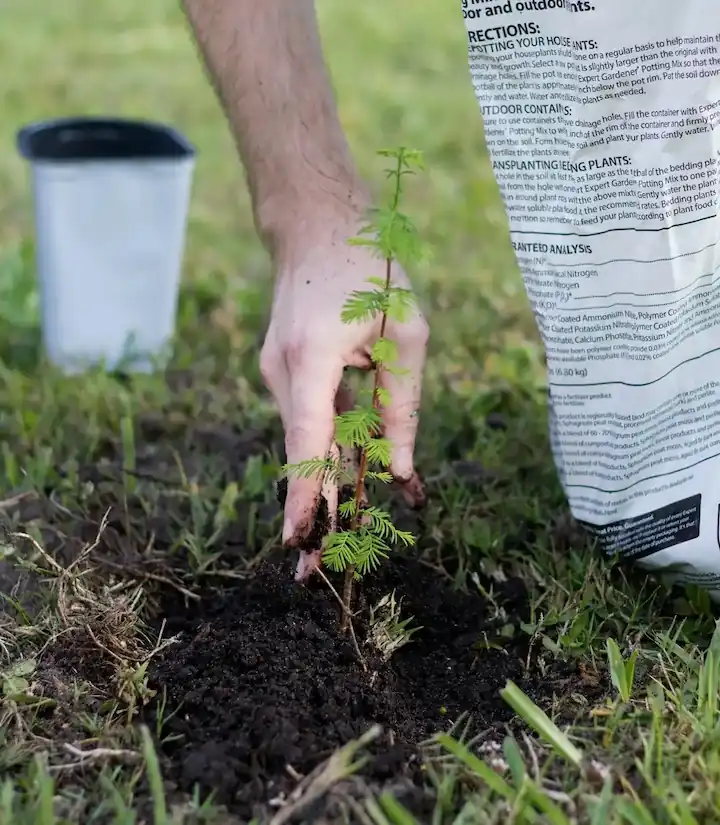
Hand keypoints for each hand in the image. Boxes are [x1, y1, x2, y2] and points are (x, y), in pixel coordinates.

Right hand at [260, 211, 428, 580]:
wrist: (318, 226)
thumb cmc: (370, 270)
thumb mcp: (407, 335)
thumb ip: (403, 406)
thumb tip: (399, 470)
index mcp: (313, 361)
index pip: (306, 441)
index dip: (303, 495)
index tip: (297, 542)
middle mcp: (283, 374)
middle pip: (302, 454)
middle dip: (310, 512)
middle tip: (312, 572)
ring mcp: (277, 373)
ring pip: (308, 440)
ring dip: (326, 484)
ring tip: (338, 539)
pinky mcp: (285, 373)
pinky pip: (309, 419)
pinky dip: (328, 450)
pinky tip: (346, 480)